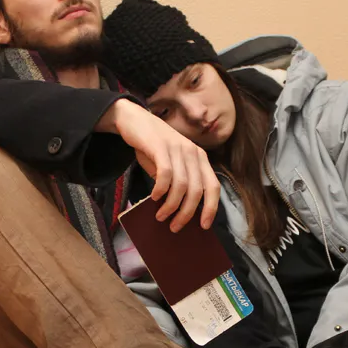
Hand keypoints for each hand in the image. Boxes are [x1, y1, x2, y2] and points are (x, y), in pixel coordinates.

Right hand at [96, 99, 220, 231]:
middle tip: (175, 227)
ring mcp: (178, 149)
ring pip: (181, 186)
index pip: (213, 186)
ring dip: (171, 206)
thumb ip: (179, 181)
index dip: (211, 208)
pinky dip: (161, 190)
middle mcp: (193, 153)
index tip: (204, 225)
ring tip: (161, 216)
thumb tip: (180, 210)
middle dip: (187, 213)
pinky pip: (165, 175)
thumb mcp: (172, 162)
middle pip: (197, 191)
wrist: (135, 120)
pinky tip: (154, 197)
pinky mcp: (161, 147)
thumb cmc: (153, 146)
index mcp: (200, 158)